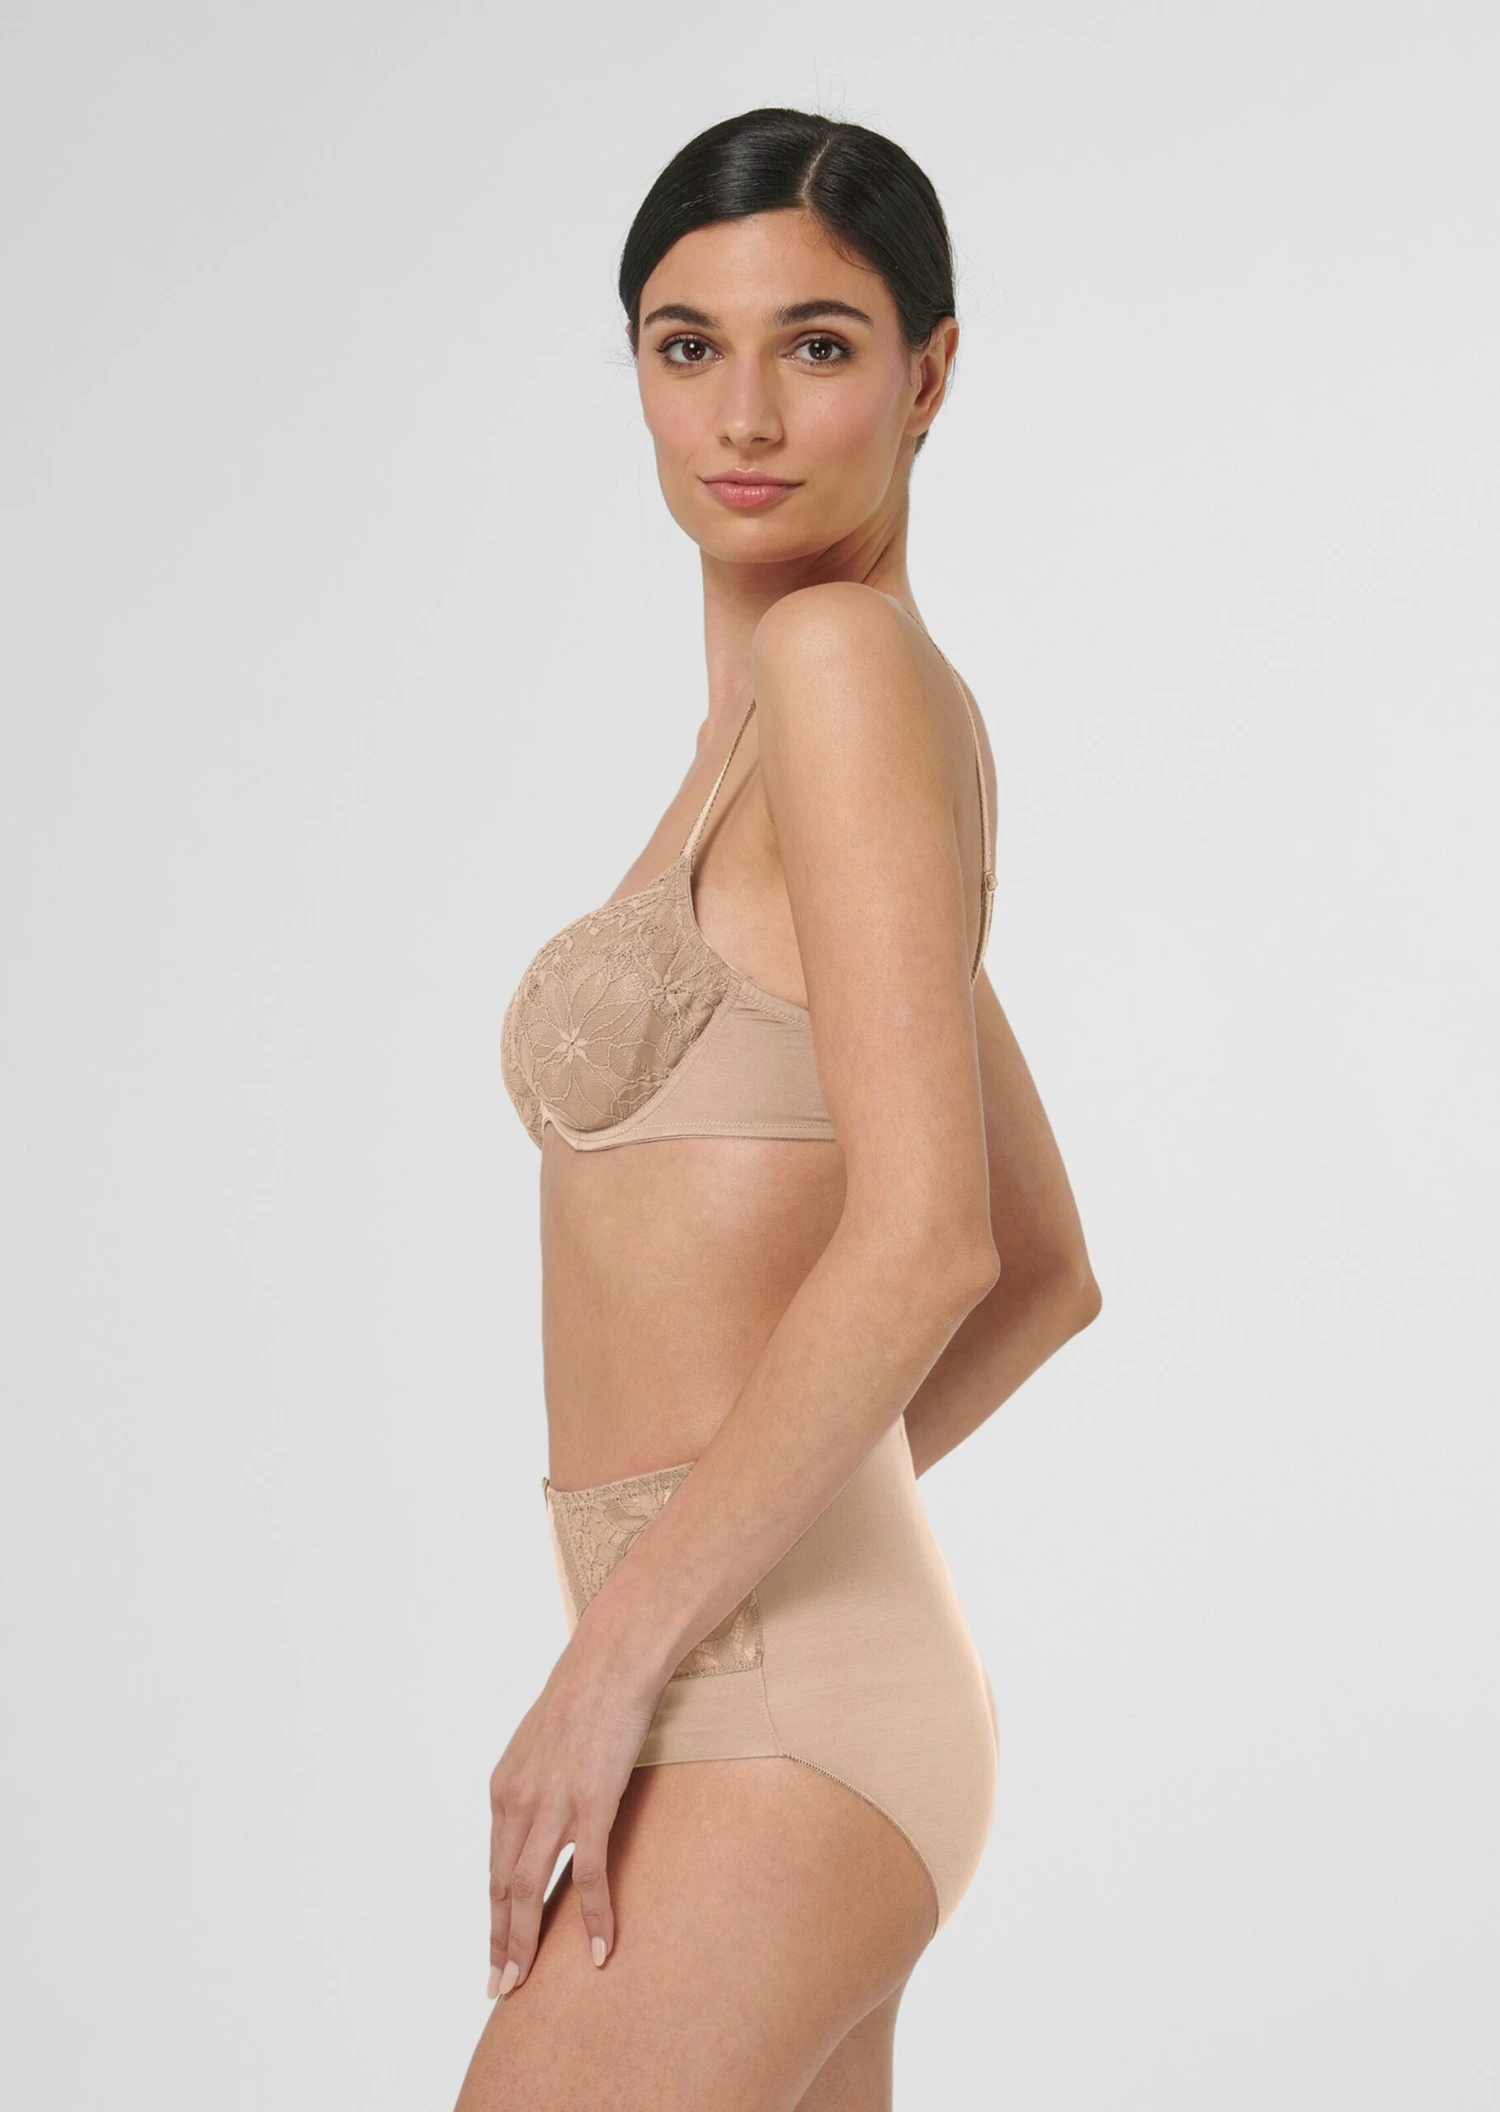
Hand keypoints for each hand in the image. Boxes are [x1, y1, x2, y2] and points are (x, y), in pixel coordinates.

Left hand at [486, 1625, 665, 1998]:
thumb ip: (537, 1783)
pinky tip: (599, 1948)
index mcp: (505, 1787)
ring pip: (528, 1889)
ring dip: (526, 1942)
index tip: (494, 1951)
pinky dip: (593, 1916)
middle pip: (501, 1887)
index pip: (493, 1866)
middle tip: (499, 1987)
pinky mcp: (592, 1802)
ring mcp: (553, 1804)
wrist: (612, 1659)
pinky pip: (588, 1874)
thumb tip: (543, 1813)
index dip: (492, 1914)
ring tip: (524, 1983)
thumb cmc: (586, 1693)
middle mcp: (518, 1800)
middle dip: (499, 1942)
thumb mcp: (544, 1742)